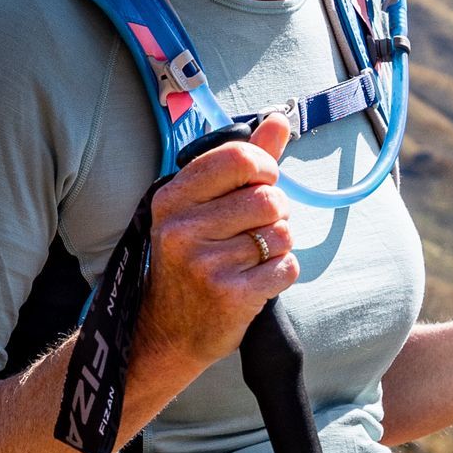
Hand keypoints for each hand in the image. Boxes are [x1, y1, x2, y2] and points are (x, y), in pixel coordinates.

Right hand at [135, 116, 297, 382]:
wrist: (166, 333)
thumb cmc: (190, 261)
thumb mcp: (201, 208)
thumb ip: (243, 161)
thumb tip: (279, 119)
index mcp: (172, 198)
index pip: (239, 158)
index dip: (265, 169)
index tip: (260, 184)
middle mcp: (182, 228)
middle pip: (268, 198)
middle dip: (276, 214)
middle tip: (254, 231)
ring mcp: (204, 264)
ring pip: (282, 233)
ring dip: (279, 245)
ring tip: (252, 257)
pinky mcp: (229, 296)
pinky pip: (286, 268)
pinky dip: (281, 274)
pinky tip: (256, 281)